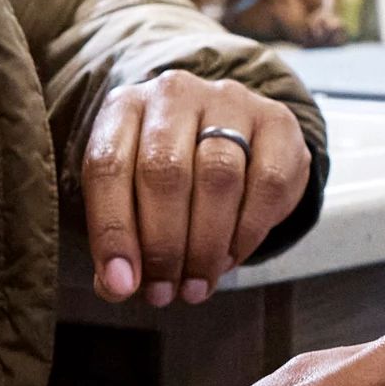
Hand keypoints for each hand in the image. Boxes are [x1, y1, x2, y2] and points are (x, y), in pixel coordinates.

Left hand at [83, 68, 314, 303]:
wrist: (230, 133)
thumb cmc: (169, 174)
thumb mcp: (132, 198)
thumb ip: (120, 242)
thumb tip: (118, 287)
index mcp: (123, 108)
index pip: (108, 166)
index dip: (113, 231)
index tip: (121, 284)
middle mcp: (174, 94)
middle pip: (165, 171)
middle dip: (164, 245)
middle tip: (164, 292)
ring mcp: (229, 101)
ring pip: (218, 176)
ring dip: (206, 245)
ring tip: (196, 285)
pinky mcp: (277, 121)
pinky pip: (267, 183)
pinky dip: (248, 232)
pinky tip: (231, 256)